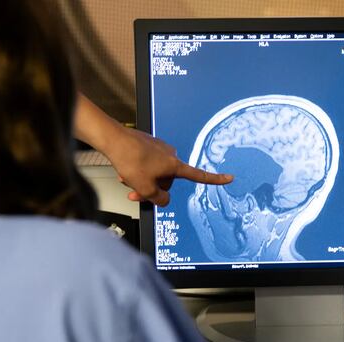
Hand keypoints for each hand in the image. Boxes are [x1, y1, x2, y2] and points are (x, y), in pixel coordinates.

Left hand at [105, 127, 232, 206]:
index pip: (199, 175)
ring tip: (126, 179)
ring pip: (154, 173)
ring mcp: (159, 149)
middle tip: (135, 193)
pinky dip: (137, 170)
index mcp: (174, 165)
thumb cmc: (130, 160)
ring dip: (141, 180)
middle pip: (166, 181)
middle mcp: (170, 155)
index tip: (230, 178)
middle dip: (152, 188)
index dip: (215, 179)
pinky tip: (125, 170)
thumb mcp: (145, 189)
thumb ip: (159, 199)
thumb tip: (164, 200)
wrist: (113, 139)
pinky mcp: (148, 145)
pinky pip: (146, 163)